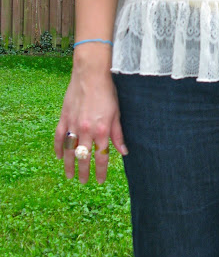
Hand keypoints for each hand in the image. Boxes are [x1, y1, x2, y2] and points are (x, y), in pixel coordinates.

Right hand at [54, 68, 127, 183]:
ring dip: (69, 165)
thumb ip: (118, 134)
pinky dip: (57, 148)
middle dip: (84, 173)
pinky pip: (58, 137)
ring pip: (69, 151)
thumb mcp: (117, 113)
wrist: (91, 74)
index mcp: (102, 131)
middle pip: (84, 158)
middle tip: (84, 183)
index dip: (101, 171)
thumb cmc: (108, 92)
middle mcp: (86, 131)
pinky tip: (58, 157)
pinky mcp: (64, 117)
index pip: (101, 157)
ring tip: (69, 176)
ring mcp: (73, 125)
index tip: (100, 181)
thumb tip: (124, 152)